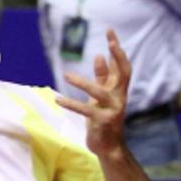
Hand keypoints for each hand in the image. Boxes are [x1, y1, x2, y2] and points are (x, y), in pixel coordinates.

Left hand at [57, 29, 130, 159]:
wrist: (109, 147)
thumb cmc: (102, 119)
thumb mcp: (100, 97)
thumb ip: (101, 78)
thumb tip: (99, 56)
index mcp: (119, 90)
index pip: (122, 66)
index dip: (117, 50)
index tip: (110, 33)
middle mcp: (120, 97)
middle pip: (122, 72)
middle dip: (117, 55)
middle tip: (109, 41)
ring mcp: (113, 109)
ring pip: (99, 91)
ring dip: (82, 82)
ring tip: (66, 75)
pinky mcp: (103, 121)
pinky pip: (86, 110)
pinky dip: (71, 104)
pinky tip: (57, 99)